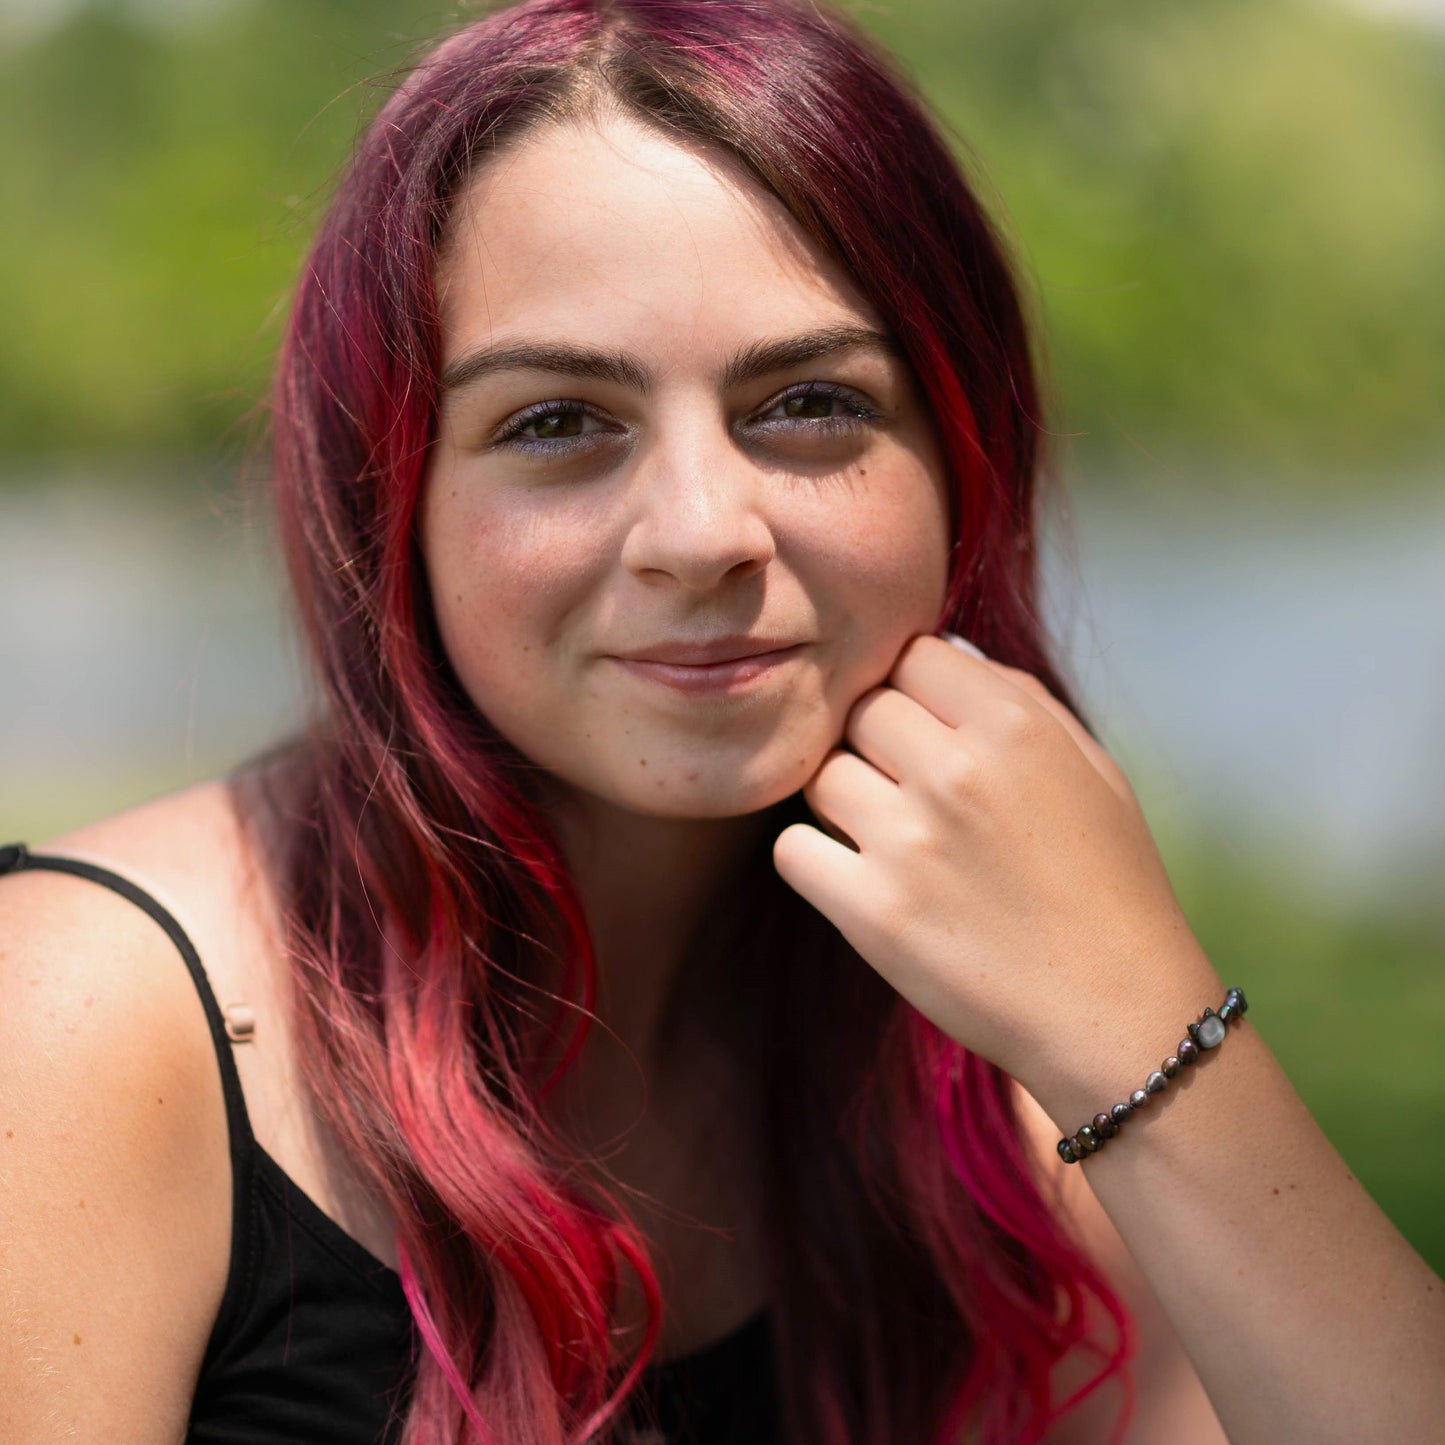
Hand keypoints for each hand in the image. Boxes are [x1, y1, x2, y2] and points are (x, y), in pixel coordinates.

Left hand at [773, 633, 1220, 1117]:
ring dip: (845, 801)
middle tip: (909, 792)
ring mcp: (910, 843)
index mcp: (1015, 726)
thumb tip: (942, 649)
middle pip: (860, 711)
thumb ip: (1018, 697)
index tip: (926, 729)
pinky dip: (815, 861)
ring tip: (894, 841)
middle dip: (877, 744)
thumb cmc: (1109, 887)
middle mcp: (957, 773)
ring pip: (821, 775)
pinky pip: (793, 849)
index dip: (911, 689)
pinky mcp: (871, 912)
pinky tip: (858, 880)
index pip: (911, 654)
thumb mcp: (1092, 771)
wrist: (1116, 1015)